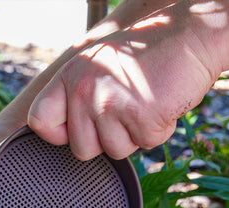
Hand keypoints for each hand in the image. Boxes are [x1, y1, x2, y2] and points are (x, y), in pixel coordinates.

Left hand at [28, 11, 217, 160]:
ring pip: (114, 152)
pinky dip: (158, 131)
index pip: (39, 122)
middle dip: (106, 139)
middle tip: (125, 110)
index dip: (57, 134)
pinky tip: (161, 104)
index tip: (78, 128)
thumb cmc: (143, 56)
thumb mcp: (96, 67)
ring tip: (143, 103)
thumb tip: (58, 134)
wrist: (189, 35)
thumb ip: (74, 96)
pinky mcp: (140, 115)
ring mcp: (110, 103)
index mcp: (69, 77)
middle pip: (81, 149)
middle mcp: (84, 90)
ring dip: (134, 135)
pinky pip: (145, 144)